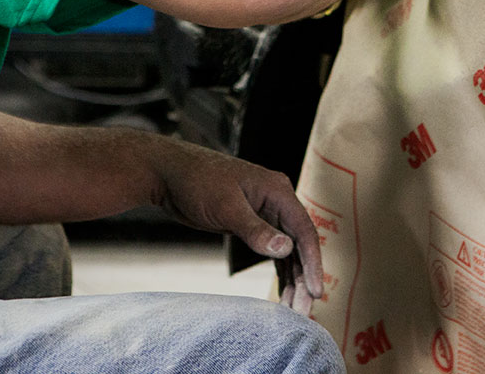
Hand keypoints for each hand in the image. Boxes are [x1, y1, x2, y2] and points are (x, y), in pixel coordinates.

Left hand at [151, 140, 322, 314]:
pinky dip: (279, 271)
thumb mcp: (226, 208)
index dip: (313, 263)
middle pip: (299, 245)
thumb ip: (256, 230)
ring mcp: (265, 213)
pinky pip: (273, 249)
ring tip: (294, 310)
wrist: (169, 173)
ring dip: (293, 279)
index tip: (316, 292)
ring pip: (288, 250)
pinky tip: (282, 293)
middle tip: (303, 310)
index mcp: (278, 191)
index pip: (305, 231)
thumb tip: (286, 249)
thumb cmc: (197, 182)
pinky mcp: (252, 223)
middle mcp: (277, 201)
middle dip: (303, 278)